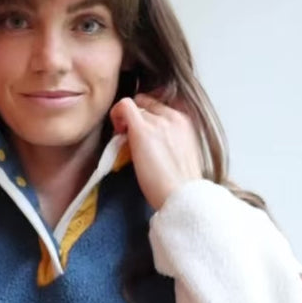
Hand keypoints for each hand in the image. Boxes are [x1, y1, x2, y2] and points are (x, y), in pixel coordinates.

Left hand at [109, 93, 203, 210]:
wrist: (183, 196)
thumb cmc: (181, 187)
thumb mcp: (182, 157)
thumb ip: (171, 143)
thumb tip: (153, 144)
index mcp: (184, 123)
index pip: (161, 108)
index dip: (148, 118)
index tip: (142, 135)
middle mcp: (173, 117)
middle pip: (147, 106)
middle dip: (138, 119)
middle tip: (130, 138)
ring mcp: (158, 122)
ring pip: (136, 108)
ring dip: (128, 122)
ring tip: (125, 142)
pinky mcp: (142, 130)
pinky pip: (124, 106)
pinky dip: (116, 113)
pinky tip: (117, 131)